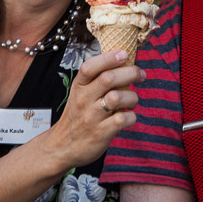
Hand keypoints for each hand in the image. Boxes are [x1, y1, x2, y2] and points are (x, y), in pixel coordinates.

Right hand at [47, 49, 143, 168]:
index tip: (124, 54)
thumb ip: (97, 79)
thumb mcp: (80, 94)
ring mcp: (91, 117)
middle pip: (108, 78)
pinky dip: (132, 116)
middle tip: (141, 75)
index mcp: (79, 87)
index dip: (109, 58)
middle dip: (131, 73)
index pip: (90, 66)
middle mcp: (83, 100)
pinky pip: (122, 119)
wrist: (62, 147)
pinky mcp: (100, 133)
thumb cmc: (78, 115)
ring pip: (117, 98)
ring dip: (132, 97)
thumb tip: (124, 61)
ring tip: (132, 101)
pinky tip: (129, 116)